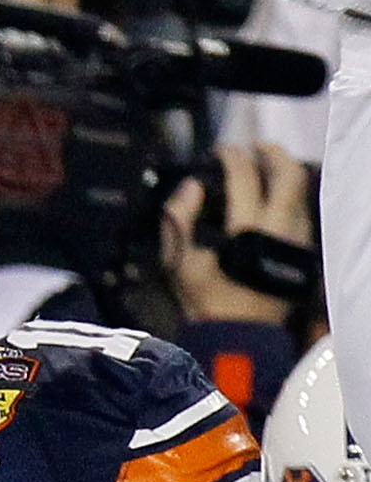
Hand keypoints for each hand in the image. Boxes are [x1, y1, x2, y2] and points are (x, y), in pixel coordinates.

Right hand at [163, 143, 313, 328]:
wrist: (239, 334)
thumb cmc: (206, 301)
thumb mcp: (178, 263)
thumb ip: (178, 220)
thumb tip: (190, 187)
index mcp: (247, 227)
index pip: (244, 176)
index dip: (231, 157)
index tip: (221, 151)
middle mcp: (280, 226)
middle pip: (289, 173)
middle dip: (272, 153)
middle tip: (254, 148)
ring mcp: (296, 237)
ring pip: (300, 190)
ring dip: (284, 173)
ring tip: (264, 169)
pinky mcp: (302, 249)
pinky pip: (300, 210)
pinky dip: (287, 196)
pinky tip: (271, 200)